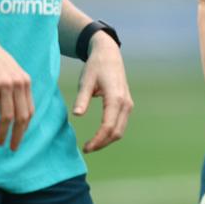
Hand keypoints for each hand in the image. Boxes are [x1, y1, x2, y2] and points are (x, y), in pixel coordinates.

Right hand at [0, 12, 32, 150]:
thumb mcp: (8, 71)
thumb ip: (14, 87)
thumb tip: (16, 108)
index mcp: (25, 81)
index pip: (30, 111)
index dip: (25, 128)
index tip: (19, 139)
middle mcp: (18, 82)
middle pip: (22, 116)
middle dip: (18, 135)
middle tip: (12, 148)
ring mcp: (5, 83)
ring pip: (8, 116)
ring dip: (3, 133)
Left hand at [72, 31, 132, 152]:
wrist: (109, 55)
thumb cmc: (95, 67)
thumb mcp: (85, 81)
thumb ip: (82, 98)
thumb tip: (77, 115)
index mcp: (115, 98)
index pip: (108, 126)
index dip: (97, 140)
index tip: (85, 148)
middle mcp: (125, 103)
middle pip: (117, 132)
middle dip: (102, 143)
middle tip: (87, 148)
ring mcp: (128, 104)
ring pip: (120, 130)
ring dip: (107, 140)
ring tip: (91, 144)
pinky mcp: (126, 104)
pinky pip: (121, 124)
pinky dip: (111, 133)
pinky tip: (99, 135)